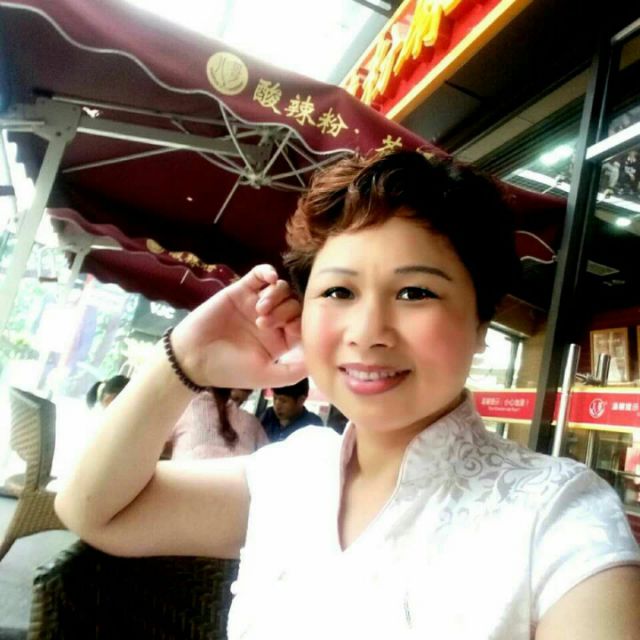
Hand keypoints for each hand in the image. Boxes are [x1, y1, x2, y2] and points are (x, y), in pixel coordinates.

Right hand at [170, 265, 306, 388]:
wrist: (193, 357)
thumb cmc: (229, 370)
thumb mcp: (265, 376)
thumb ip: (293, 371)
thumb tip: (317, 361)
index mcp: (281, 340)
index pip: (302, 323)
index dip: (300, 324)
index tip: (287, 332)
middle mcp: (272, 320)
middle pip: (294, 304)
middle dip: (284, 311)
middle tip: (263, 324)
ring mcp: (256, 303)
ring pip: (280, 288)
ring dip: (276, 296)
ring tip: (258, 311)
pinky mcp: (241, 290)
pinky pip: (260, 274)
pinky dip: (267, 272)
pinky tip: (268, 279)